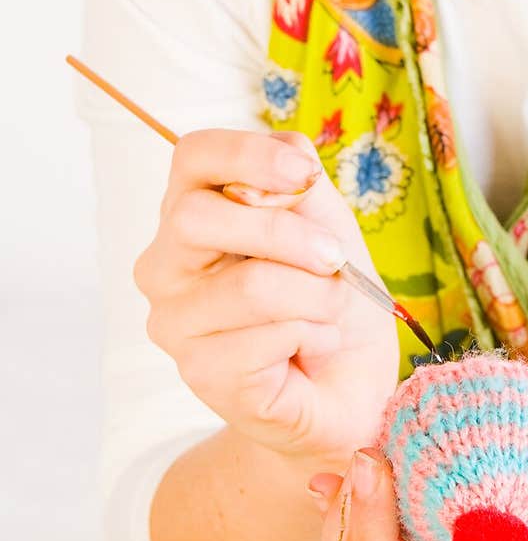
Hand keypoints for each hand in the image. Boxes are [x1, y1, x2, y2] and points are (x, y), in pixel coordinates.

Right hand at [133, 128, 399, 469]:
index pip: (191, 156)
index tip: (302, 174)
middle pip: (197, 218)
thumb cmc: (330, 300)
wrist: (348, 386)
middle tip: (333, 258)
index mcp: (192, 215)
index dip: (246, 154)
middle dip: (286, 233)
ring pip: (248, 284)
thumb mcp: (328, 227)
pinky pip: (268, 337)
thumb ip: (303, 187)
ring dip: (317, 295)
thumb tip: (291, 157)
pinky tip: (313, 347)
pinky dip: (314, 335)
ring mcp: (175, 324)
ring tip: (330, 310)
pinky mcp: (200, 374)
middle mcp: (165, 266)